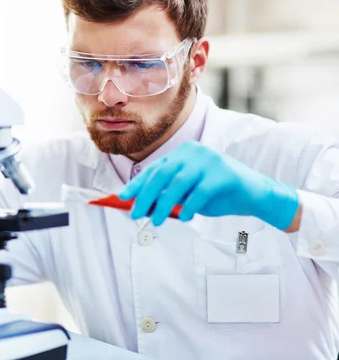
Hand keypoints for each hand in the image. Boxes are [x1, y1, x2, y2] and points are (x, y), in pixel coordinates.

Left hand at [119, 141, 299, 229]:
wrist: (254, 195)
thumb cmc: (216, 195)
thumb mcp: (188, 195)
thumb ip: (168, 196)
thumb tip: (140, 206)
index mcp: (183, 153)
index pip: (155, 168)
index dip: (137, 183)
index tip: (122, 198)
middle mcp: (194, 152)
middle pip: (163, 173)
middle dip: (145, 195)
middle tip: (136, 214)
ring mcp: (210, 161)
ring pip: (179, 183)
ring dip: (165, 204)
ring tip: (157, 222)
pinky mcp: (224, 174)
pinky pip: (200, 192)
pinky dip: (189, 207)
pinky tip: (184, 218)